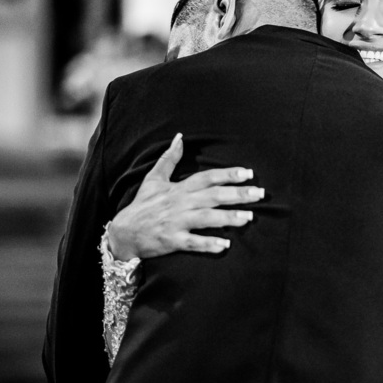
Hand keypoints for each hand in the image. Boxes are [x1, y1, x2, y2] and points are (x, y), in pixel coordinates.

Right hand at [107, 134, 263, 258]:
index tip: (248, 173)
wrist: (123, 233)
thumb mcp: (153, 179)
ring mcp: (176, 222)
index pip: (207, 177)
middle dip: (237, 194)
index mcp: (179, 188)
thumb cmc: (142, 205)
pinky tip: (225, 245)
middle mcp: (180, 203)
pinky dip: (208, 244)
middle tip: (259, 194)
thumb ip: (168, 158)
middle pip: (212, 196)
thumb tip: (179, 137)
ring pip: (206, 218)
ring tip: (249, 218)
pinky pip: (193, 242)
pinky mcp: (172, 240)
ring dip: (228, 218)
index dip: (227, 174)